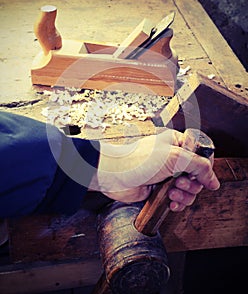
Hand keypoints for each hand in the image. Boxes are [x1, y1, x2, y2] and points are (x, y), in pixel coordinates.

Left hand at [90, 129, 219, 210]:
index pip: (202, 155)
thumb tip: (213, 181)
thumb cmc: (138, 160)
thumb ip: (199, 166)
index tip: (200, 176)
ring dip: (184, 195)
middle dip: (191, 183)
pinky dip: (177, 203)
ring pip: (189, 189)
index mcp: (177, 143)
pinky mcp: (161, 189)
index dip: (204, 168)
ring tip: (172, 193)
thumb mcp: (175, 157)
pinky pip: (178, 199)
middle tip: (179, 182)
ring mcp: (167, 174)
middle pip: (197, 175)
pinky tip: (171, 203)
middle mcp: (174, 158)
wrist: (115, 175)